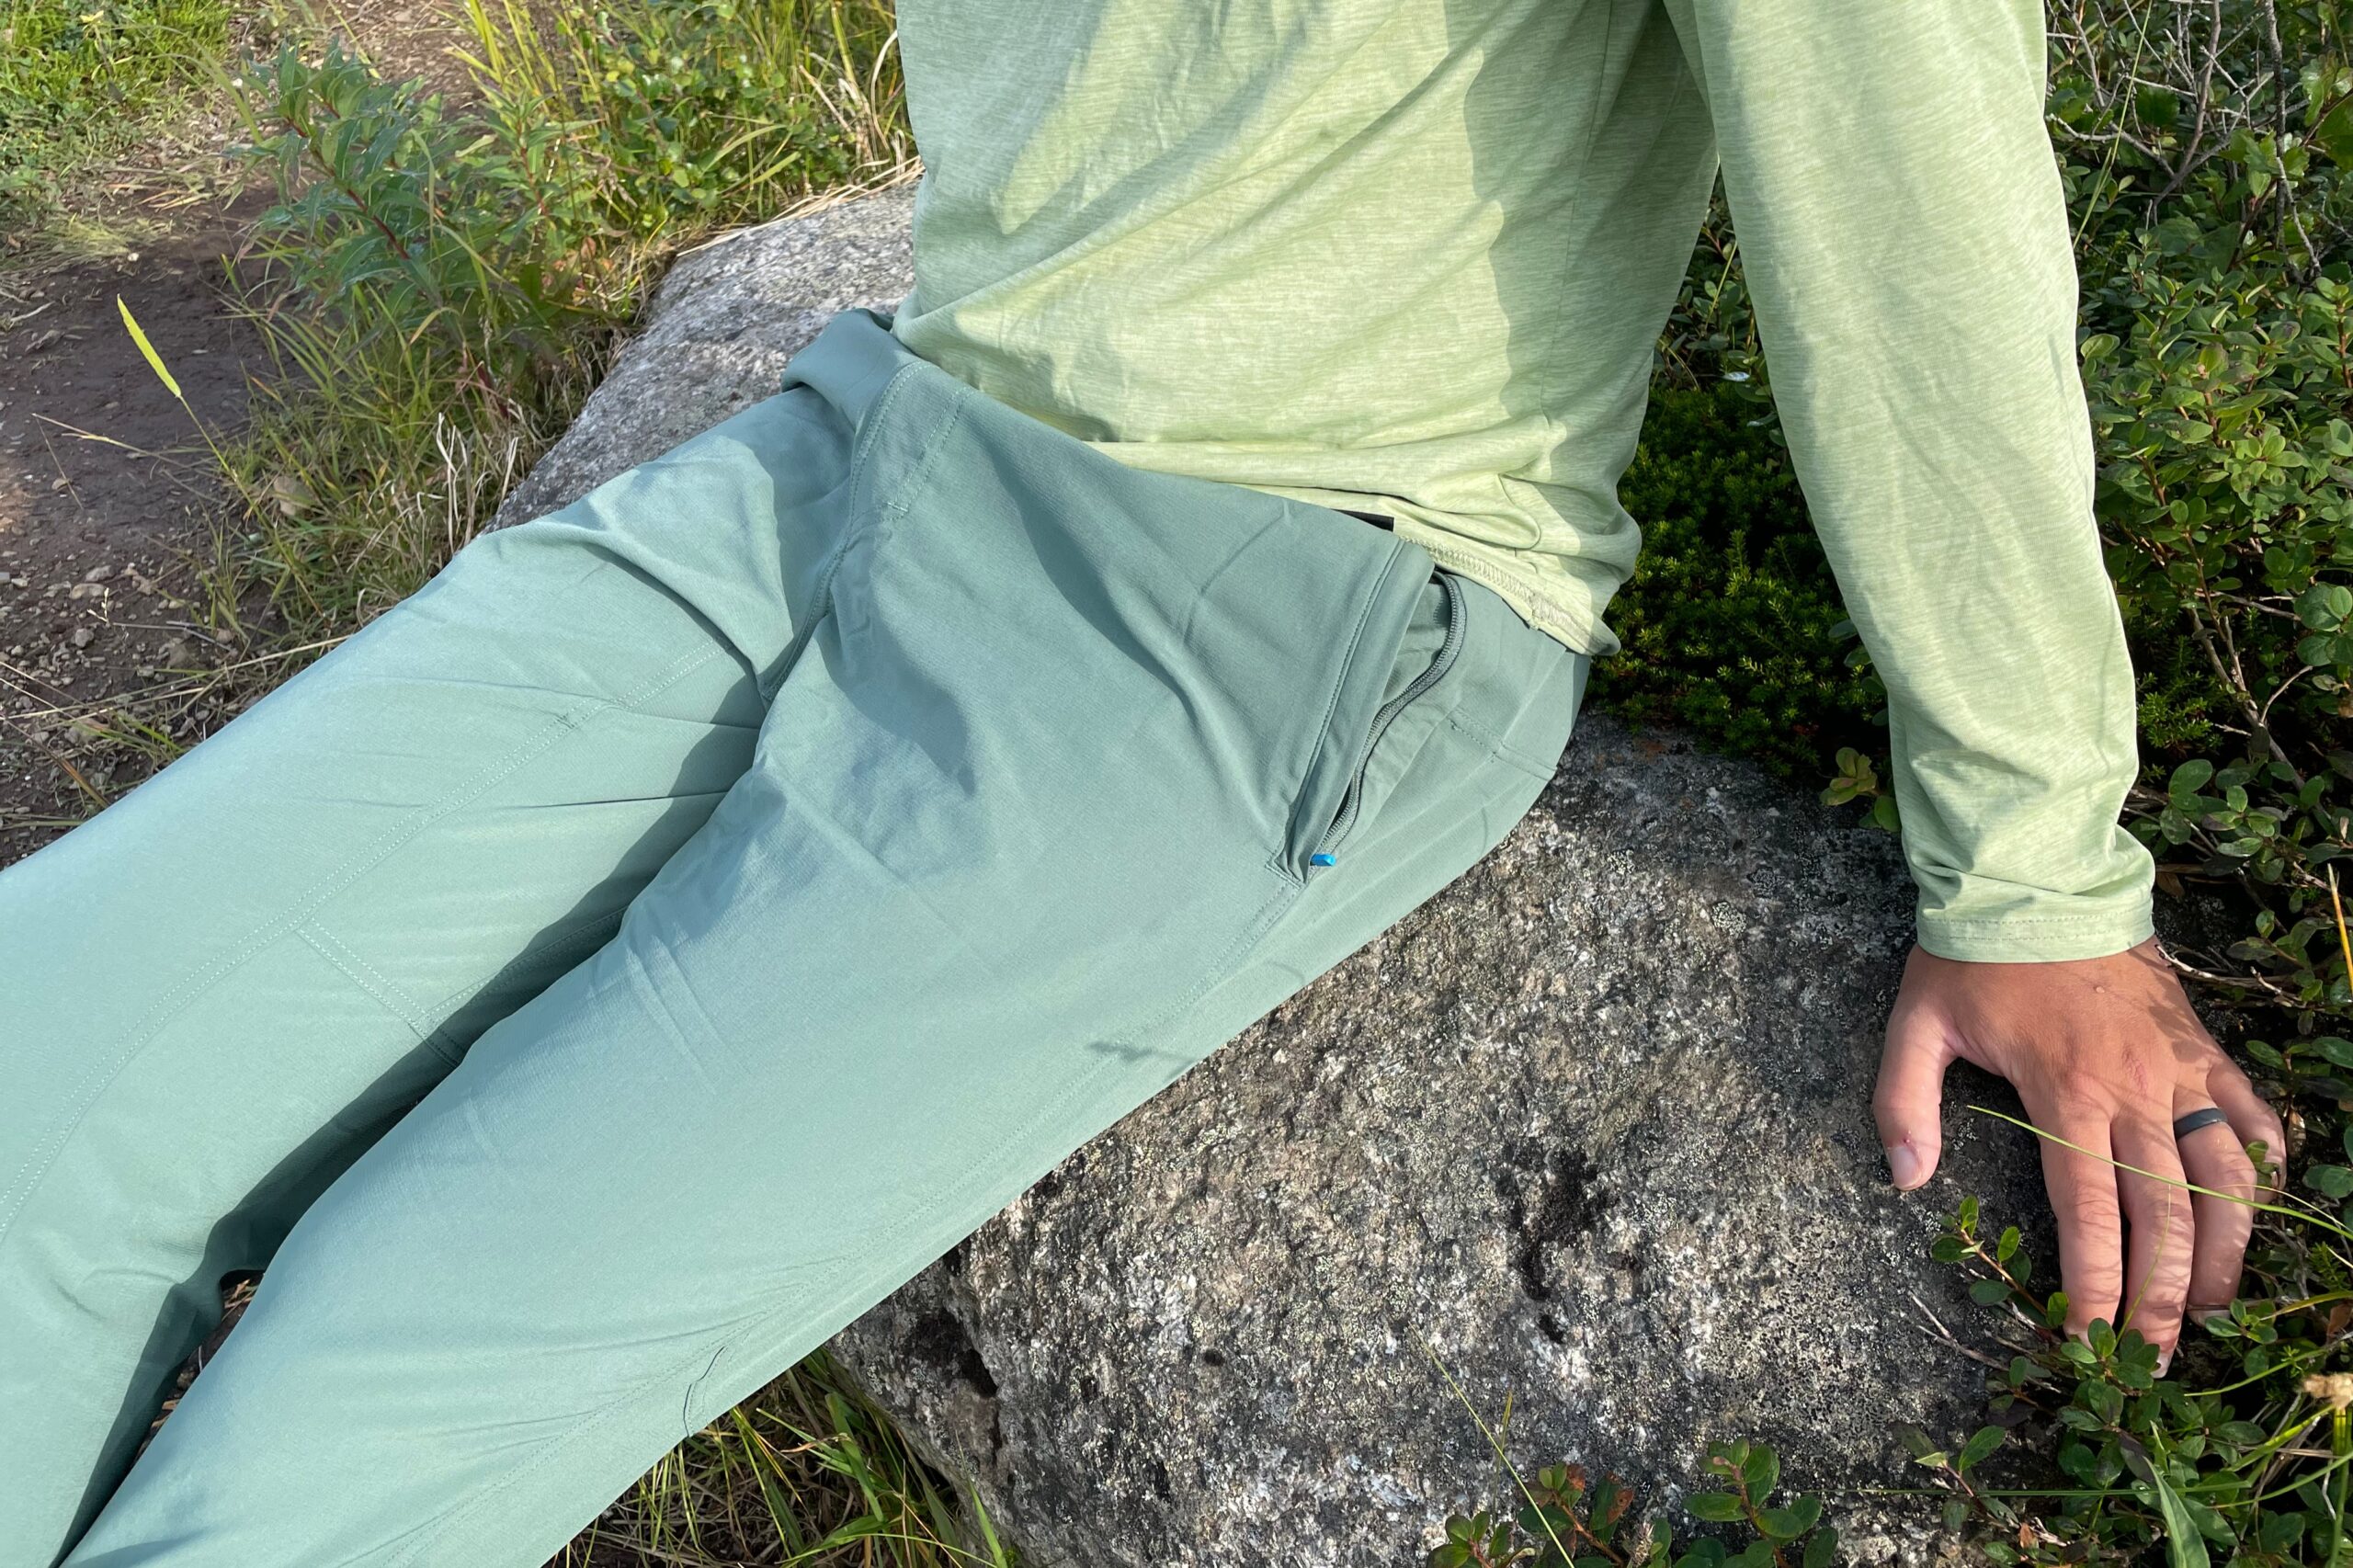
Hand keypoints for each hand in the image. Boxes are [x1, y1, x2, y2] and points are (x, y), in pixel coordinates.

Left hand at [1872, 935, 2283, 1369]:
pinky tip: (2258, 1205)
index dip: (2095, 1285)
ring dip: (2224, 1249)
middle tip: (2156, 1359)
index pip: (2088, 1211)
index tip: (2094, 1341)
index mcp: (2063, 1091)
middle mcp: (2133, 1088)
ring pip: (2224, 1174)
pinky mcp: (2202, 1044)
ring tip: (2210, 1307)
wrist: (2037, 874)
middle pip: (2164, 1213)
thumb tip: (1906, 1180)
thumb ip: (1903, 1102)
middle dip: (2162, 1297)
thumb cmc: (1972, 954)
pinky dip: (2263, 1163)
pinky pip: (2250, 1112)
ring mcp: (2178, 1066)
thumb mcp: (1915, 1022)